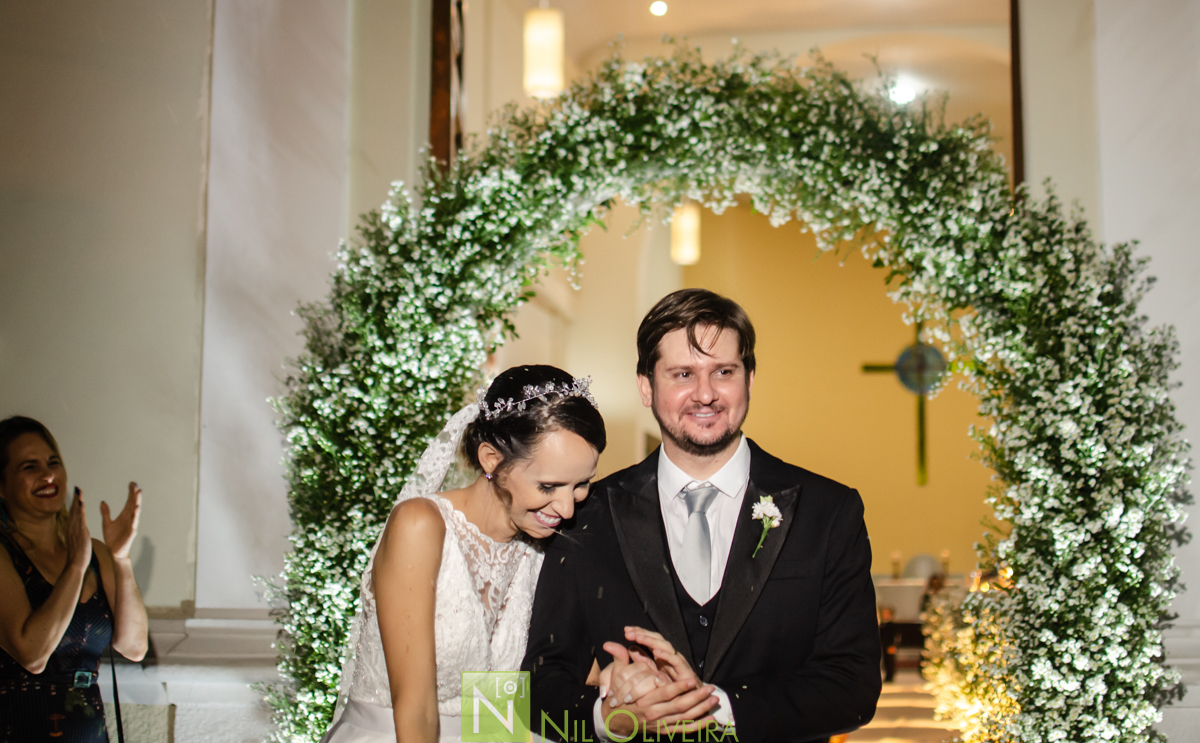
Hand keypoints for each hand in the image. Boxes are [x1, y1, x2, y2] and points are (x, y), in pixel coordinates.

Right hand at [66, 487, 92, 569]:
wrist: (75, 564)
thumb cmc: (77, 554)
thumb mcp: (76, 540)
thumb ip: (76, 533)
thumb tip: (77, 529)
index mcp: (71, 529)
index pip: (73, 513)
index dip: (75, 504)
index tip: (76, 494)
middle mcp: (71, 527)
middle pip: (73, 510)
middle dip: (75, 499)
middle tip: (77, 488)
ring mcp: (75, 529)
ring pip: (76, 513)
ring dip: (77, 502)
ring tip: (78, 491)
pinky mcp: (80, 532)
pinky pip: (80, 519)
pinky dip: (79, 510)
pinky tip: (81, 503)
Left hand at [101, 482, 140, 559]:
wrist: (114, 551)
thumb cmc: (112, 537)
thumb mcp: (106, 523)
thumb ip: (106, 513)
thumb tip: (103, 502)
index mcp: (124, 515)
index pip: (128, 501)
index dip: (130, 493)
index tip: (132, 483)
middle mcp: (129, 518)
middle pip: (133, 504)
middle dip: (135, 494)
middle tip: (136, 485)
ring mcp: (131, 524)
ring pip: (135, 511)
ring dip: (137, 502)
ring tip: (138, 493)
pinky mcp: (131, 531)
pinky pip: (134, 522)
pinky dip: (136, 515)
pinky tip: (137, 509)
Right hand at [597, 642, 717, 737]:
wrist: (614, 721)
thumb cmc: (617, 697)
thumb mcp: (615, 677)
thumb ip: (618, 660)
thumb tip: (610, 643)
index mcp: (643, 700)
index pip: (663, 694)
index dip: (678, 687)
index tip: (690, 680)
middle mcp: (653, 713)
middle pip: (678, 707)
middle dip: (696, 698)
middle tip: (709, 689)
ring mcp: (660, 724)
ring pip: (684, 718)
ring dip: (701, 709)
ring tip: (713, 699)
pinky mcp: (664, 730)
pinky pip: (684, 730)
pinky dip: (698, 726)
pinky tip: (710, 720)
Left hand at [623, 626, 698, 683]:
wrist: (690, 698)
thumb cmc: (672, 686)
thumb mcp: (653, 672)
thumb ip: (643, 660)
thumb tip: (630, 648)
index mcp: (662, 655)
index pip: (650, 639)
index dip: (639, 633)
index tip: (626, 630)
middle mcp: (670, 655)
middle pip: (657, 639)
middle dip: (643, 634)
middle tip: (628, 631)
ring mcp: (678, 661)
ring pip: (665, 646)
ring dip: (652, 641)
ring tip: (639, 638)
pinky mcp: (685, 671)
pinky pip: (676, 661)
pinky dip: (667, 655)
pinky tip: (656, 652)